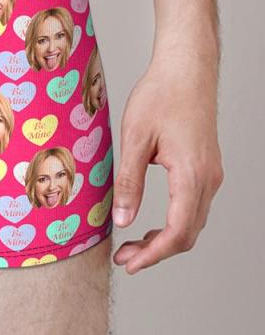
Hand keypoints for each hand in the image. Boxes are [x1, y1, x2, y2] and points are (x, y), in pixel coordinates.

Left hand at [112, 54, 223, 273]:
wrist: (186, 70)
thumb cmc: (160, 96)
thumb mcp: (134, 138)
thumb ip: (129, 181)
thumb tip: (123, 219)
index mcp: (191, 175)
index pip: (177, 233)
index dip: (152, 254)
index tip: (129, 264)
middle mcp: (208, 179)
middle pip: (187, 234)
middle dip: (156, 252)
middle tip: (125, 258)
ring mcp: (211, 174)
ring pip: (193, 222)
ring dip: (165, 239)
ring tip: (133, 245)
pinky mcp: (206, 168)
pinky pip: (194, 206)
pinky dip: (174, 222)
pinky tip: (151, 222)